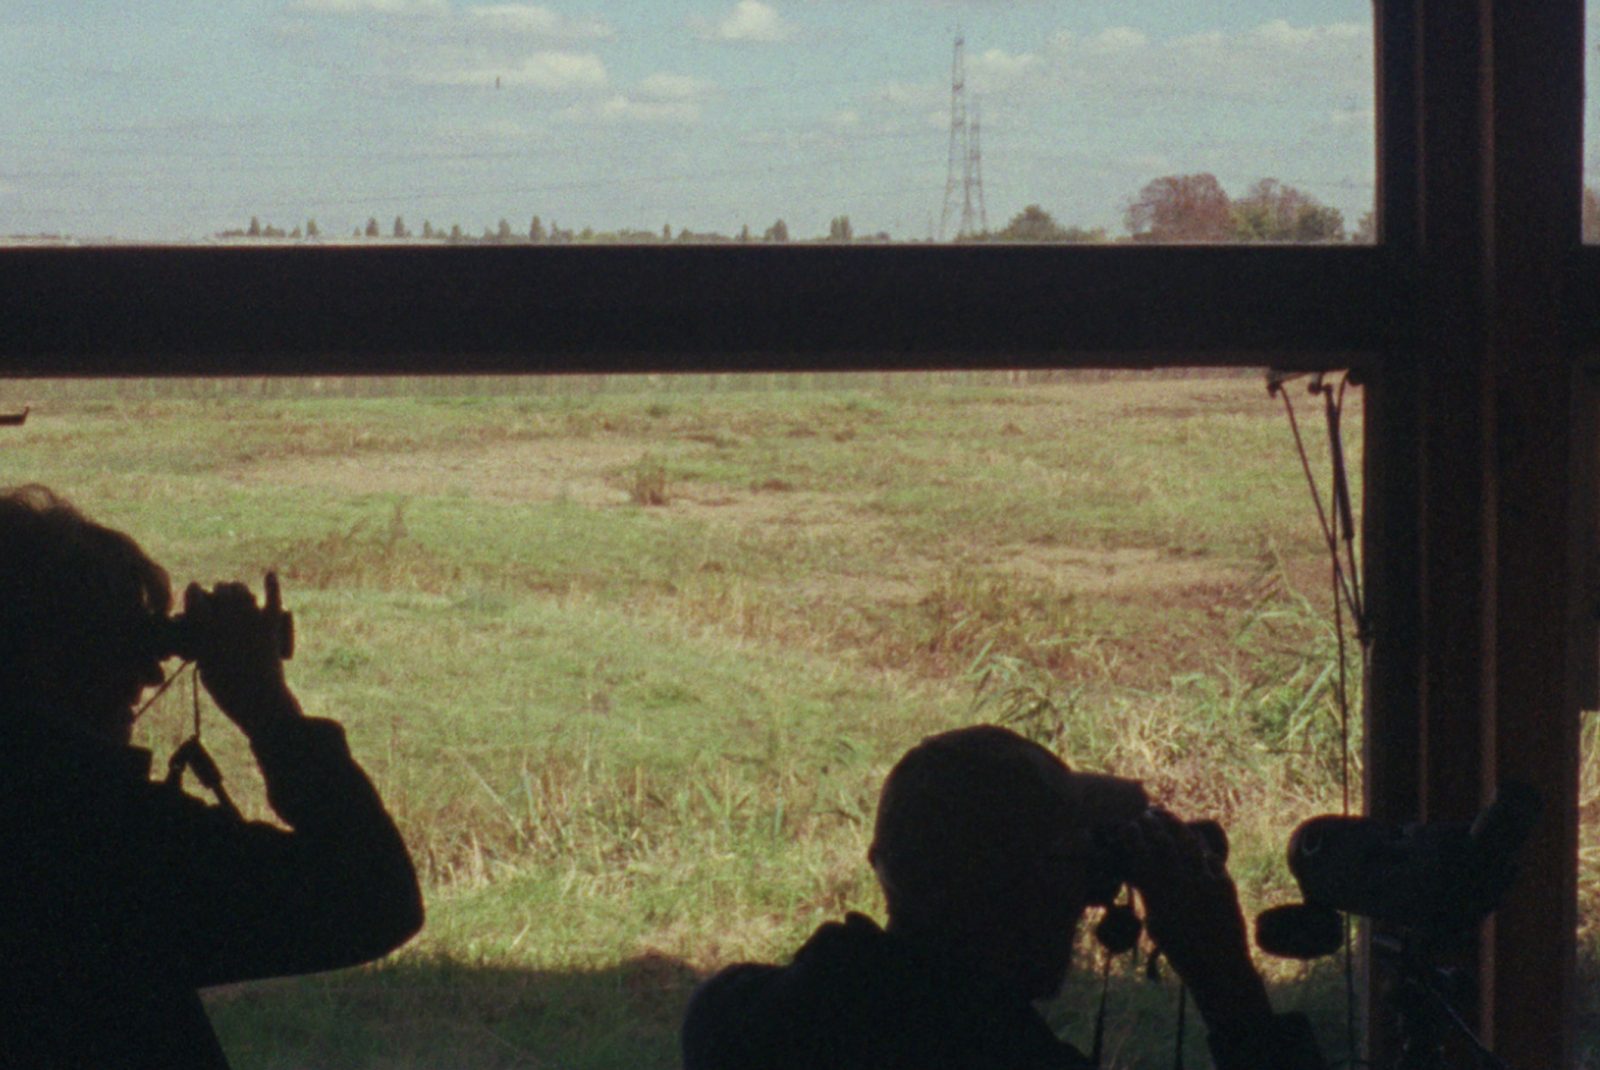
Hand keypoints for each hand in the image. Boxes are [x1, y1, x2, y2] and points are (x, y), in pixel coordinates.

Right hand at [184, 572, 299, 736]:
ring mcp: (250, 618)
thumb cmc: (226, 690)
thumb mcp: (205, 666)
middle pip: (221, 588)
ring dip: (237, 590)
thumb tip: (203, 633)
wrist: (258, 700)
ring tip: (236, 593)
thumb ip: (202, 644)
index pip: (195, 594)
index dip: (193, 592)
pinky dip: (271, 585)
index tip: (194, 592)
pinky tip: (270, 575)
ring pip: (242, 590)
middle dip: (218, 591)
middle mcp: (226, 617)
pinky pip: (272, 598)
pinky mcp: (271, 624)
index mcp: (204, 626)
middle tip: (218, 595)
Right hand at [1116, 809, 1271, 1026]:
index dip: (1132, 835)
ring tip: (1165, 816)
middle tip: (1144, 814)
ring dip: (1174, 825)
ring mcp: (1205, 881)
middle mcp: (1180, 883)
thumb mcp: (1154, 922)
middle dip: (1152, 823)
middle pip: (1163, 841)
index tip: (1126, 825)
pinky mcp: (1224, 883)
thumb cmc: (1179, 950)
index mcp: (1158, 894)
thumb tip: (1138, 871)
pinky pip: (1210, 855)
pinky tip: (1192, 839)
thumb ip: (1149, 894)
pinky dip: (1199, 844)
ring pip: (1187, 842)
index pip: (1140, 853)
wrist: (1219, 967)